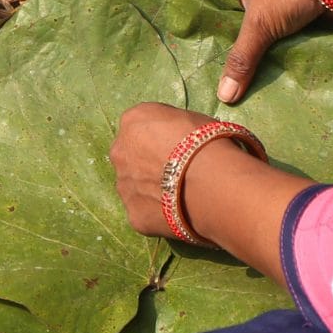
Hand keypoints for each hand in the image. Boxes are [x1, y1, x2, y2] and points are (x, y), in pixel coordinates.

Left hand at [111, 101, 225, 236]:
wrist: (212, 183)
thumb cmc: (206, 143)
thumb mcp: (188, 118)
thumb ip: (169, 127)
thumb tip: (172, 136)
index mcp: (133, 121)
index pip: (139, 126)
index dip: (157, 138)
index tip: (174, 146)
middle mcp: (120, 152)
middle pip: (130, 156)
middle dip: (146, 163)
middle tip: (174, 172)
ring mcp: (124, 185)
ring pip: (133, 185)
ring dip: (148, 188)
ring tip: (178, 195)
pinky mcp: (133, 214)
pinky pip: (144, 211)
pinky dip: (157, 212)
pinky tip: (178, 212)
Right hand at [217, 0, 324, 103]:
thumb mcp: (260, 23)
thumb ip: (242, 59)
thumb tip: (224, 97)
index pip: (216, 20)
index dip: (212, 45)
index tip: (204, 74)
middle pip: (241, 34)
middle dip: (237, 60)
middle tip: (224, 90)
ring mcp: (279, 7)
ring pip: (264, 41)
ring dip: (260, 62)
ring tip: (244, 94)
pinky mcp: (299, 19)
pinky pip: (284, 44)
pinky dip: (281, 59)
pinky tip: (272, 82)